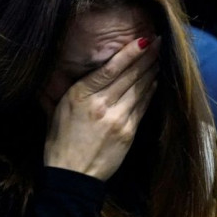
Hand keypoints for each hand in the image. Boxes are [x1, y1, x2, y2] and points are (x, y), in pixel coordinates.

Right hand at [44, 37, 159, 180]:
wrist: (72, 176)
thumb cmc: (60, 143)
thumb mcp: (57, 111)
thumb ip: (70, 91)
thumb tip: (72, 73)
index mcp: (80, 95)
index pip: (110, 68)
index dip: (130, 53)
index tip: (143, 40)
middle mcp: (100, 104)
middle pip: (129, 75)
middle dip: (146, 57)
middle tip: (158, 42)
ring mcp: (117, 118)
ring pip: (139, 89)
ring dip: (151, 72)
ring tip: (159, 58)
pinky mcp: (128, 132)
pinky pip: (142, 107)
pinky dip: (150, 92)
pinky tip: (155, 82)